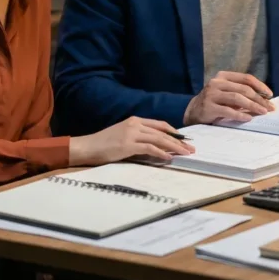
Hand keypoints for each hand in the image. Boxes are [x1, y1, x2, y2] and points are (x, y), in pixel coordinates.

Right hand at [68, 117, 194, 165]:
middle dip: (179, 141)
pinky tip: (169, 159)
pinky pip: (150, 148)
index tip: (184, 140)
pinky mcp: (128, 145)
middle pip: (163, 132)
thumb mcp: (123, 136)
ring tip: (185, 154)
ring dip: (174, 147)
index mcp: (135, 120)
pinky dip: (161, 153)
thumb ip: (138, 138)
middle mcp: (135, 124)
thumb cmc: (103, 144)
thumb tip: (156, 147)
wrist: (87, 147)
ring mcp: (132, 133)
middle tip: (191, 149)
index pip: (160, 124)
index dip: (174, 132)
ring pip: (159, 139)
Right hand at [183, 71, 274, 125]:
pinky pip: (228, 111)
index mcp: (223, 76)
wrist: (193, 111)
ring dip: (252, 106)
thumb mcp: (226, 93)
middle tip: (269, 107)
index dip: (260, 86)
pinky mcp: (208, 107)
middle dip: (259, 99)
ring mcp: (211, 95)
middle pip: (243, 89)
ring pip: (237, 98)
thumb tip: (264, 100)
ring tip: (262, 112)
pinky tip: (248, 118)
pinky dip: (240, 115)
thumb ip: (241, 93)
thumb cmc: (215, 102)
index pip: (246, 78)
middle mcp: (216, 83)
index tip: (270, 95)